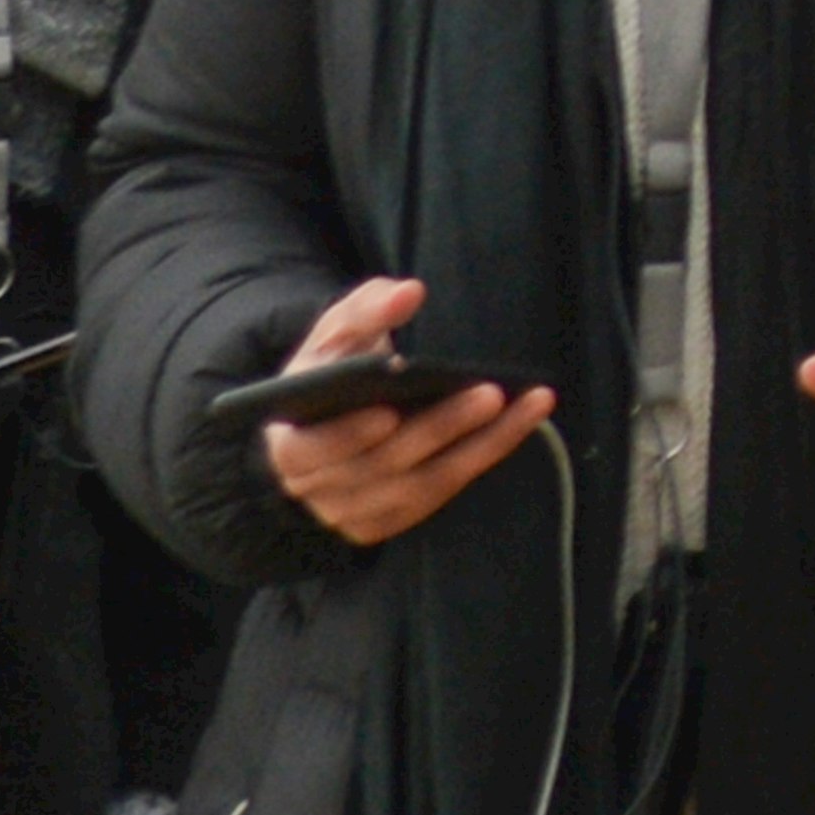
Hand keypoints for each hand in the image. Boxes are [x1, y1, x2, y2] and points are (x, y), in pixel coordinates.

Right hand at [264, 273, 552, 547]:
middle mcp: (317, 488)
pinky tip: (518, 425)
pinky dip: (482, 458)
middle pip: (383, 465)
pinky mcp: (390, 521)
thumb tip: (407, 293)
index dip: (348, 435)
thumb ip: (366, 310)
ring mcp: (354, 512)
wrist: (333, 419)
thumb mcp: (337, 334)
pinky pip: (442, 494)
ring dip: (479, 445)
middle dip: (438, 428)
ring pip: (422, 485)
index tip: (388, 412)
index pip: (311, 449)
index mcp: (290, 443)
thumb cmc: (335, 371)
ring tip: (524, 405)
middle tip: (488, 393)